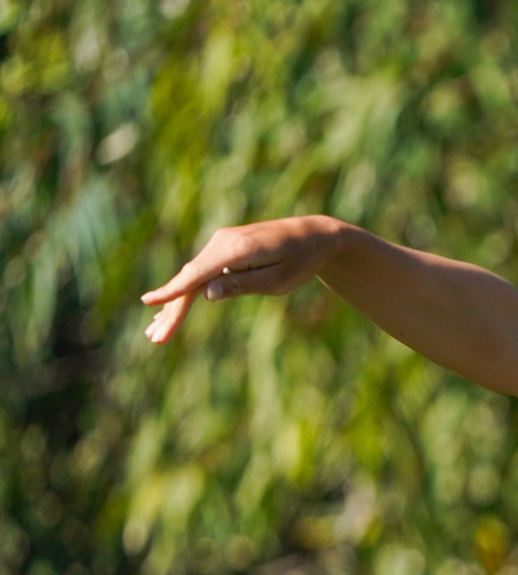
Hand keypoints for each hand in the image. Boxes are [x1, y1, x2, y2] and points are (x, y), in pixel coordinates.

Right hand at [141, 215, 347, 343]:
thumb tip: (206, 295)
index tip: (148, 302)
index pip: (197, 274)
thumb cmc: (300, 261)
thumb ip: (241, 285)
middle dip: (172, 309)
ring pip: (192, 277)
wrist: (313, 235)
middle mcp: (223, 241)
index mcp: (237, 249)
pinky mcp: (224, 247)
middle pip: (191, 279)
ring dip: (175, 304)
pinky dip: (187, 291)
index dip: (172, 290)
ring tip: (156, 333)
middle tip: (156, 339)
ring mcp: (221, 242)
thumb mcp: (277, 280)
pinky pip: (201, 272)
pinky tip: (170, 309)